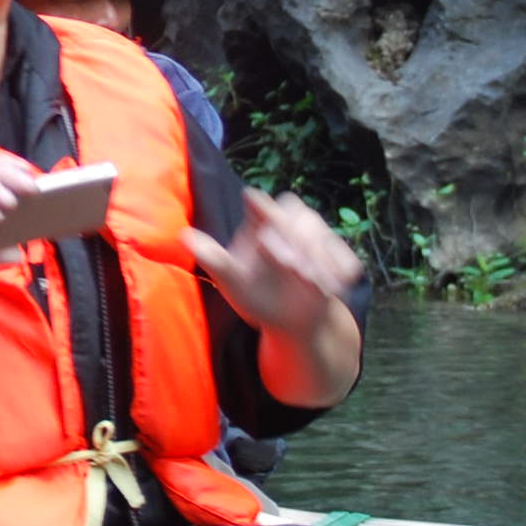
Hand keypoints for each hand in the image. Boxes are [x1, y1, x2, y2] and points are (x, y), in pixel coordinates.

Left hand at [189, 189, 363, 335]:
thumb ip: (213, 258)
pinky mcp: (335, 254)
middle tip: (292, 267)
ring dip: (318, 253)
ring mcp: (315, 237)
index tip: (256, 204)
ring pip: (319, 230)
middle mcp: (287, 222)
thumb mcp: (231, 282)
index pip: (259, 204)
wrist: (292, 321)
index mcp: (258, 224)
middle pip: (294, 211)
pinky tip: (335, 288)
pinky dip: (339, 268)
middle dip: (294, 235)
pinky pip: (342, 254)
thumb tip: (183, 235)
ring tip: (313, 283)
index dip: (262, 207)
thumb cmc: (256, 297)